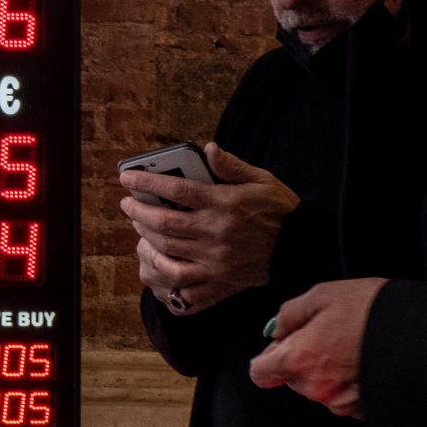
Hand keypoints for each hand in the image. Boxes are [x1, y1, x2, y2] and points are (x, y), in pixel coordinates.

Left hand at [119, 142, 298, 312]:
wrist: (301, 248)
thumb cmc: (280, 210)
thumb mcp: (262, 180)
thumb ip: (232, 166)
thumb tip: (208, 149)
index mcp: (224, 203)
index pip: (176, 190)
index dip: (146, 183)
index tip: (126, 177)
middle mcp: (216, 231)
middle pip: (164, 222)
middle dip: (138, 211)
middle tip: (127, 203)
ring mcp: (214, 257)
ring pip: (167, 248)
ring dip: (145, 236)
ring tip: (138, 225)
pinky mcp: (217, 278)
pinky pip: (180, 277)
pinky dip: (160, 267)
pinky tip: (153, 256)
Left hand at [248, 278, 387, 417]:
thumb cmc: (375, 308)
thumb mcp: (323, 295)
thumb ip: (289, 315)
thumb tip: (272, 331)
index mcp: (300, 358)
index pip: (259, 373)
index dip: (268, 356)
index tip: (285, 343)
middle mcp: (317, 388)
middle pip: (291, 380)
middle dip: (301, 360)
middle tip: (328, 335)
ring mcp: (342, 404)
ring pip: (318, 389)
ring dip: (326, 372)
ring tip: (353, 345)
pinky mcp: (365, 413)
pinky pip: (344, 398)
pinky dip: (350, 383)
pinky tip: (367, 360)